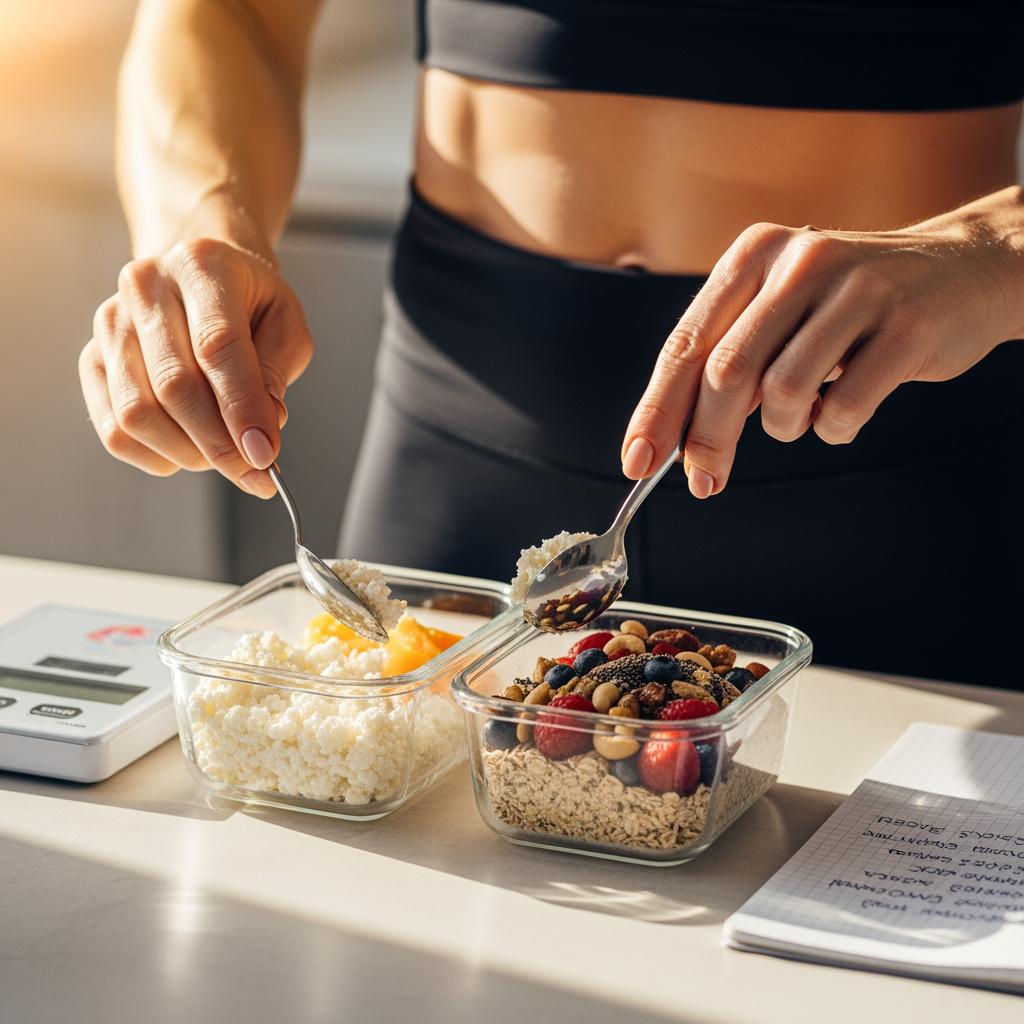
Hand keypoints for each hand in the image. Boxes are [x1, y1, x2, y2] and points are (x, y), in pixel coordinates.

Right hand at [80, 238, 311, 496]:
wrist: (199, 277)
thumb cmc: (248, 301)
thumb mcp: (285, 322)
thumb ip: (277, 371)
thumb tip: (262, 429)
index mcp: (201, 266)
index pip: (217, 346)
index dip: (242, 408)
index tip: (265, 455)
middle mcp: (145, 288)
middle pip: (175, 386)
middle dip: (220, 443)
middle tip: (254, 471)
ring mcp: (110, 324)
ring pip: (138, 414)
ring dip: (188, 452)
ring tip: (223, 453)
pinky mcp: (92, 359)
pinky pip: (114, 429)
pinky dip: (156, 456)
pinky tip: (187, 450)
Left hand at [622, 188, 1023, 495]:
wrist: (963, 270)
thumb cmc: (851, 303)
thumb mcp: (781, 308)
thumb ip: (730, 358)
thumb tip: (677, 437)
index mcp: (755, 255)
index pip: (686, 343)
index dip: (657, 409)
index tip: (638, 459)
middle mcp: (801, 261)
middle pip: (726, 372)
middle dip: (707, 439)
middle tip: (705, 479)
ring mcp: (858, 290)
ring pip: (783, 393)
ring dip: (784, 426)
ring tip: (804, 412)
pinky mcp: (906, 326)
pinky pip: (843, 409)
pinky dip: (834, 428)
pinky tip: (845, 407)